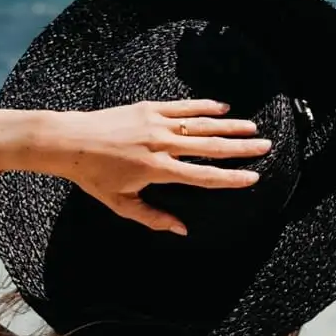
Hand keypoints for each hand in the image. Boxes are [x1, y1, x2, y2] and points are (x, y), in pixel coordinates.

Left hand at [50, 100, 270, 235]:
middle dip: (240, 147)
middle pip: (210, 146)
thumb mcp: (121, 204)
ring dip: (229, 125)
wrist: (70, 141)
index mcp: (157, 169)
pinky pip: (183, 106)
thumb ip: (153, 217)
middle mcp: (161, 143)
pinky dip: (204, 106)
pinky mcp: (148, 108)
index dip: (230, 178)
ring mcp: (156, 122)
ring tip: (252, 127)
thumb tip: (181, 230)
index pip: (203, 176)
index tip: (252, 177)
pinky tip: (222, 107)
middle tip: (265, 146)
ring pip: (201, 123)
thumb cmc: (93, 176)